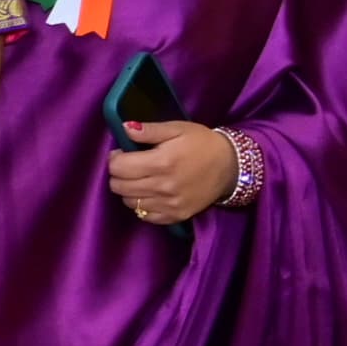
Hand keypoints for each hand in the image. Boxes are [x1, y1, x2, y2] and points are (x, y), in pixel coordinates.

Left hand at [109, 120, 239, 226]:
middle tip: (129, 166)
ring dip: (129, 190)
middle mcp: (163, 186)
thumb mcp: (177, 129)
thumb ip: (149, 130)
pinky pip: (145, 216)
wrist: (231, 166)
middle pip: (119, 186)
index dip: (115, 159)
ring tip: (140, 179)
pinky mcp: (176, 216)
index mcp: (161, 162)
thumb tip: (124, 129)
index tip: (121, 154)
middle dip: (118, 175)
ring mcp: (170, 204)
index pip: (118, 167)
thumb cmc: (202, 143)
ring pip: (129, 202)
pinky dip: (142, 206)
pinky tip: (150, 194)